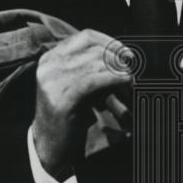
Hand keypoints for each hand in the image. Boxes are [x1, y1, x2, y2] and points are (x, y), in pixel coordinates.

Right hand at [32, 29, 133, 178]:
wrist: (51, 146)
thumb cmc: (69, 114)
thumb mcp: (75, 83)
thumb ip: (90, 66)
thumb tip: (124, 54)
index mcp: (50, 57)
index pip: (86, 36)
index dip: (111, 42)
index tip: (128, 54)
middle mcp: (49, 66)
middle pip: (94, 49)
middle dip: (118, 59)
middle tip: (133, 71)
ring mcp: (53, 82)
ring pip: (96, 63)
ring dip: (119, 71)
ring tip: (130, 82)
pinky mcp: (62, 99)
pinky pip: (94, 81)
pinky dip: (114, 79)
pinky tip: (125, 83)